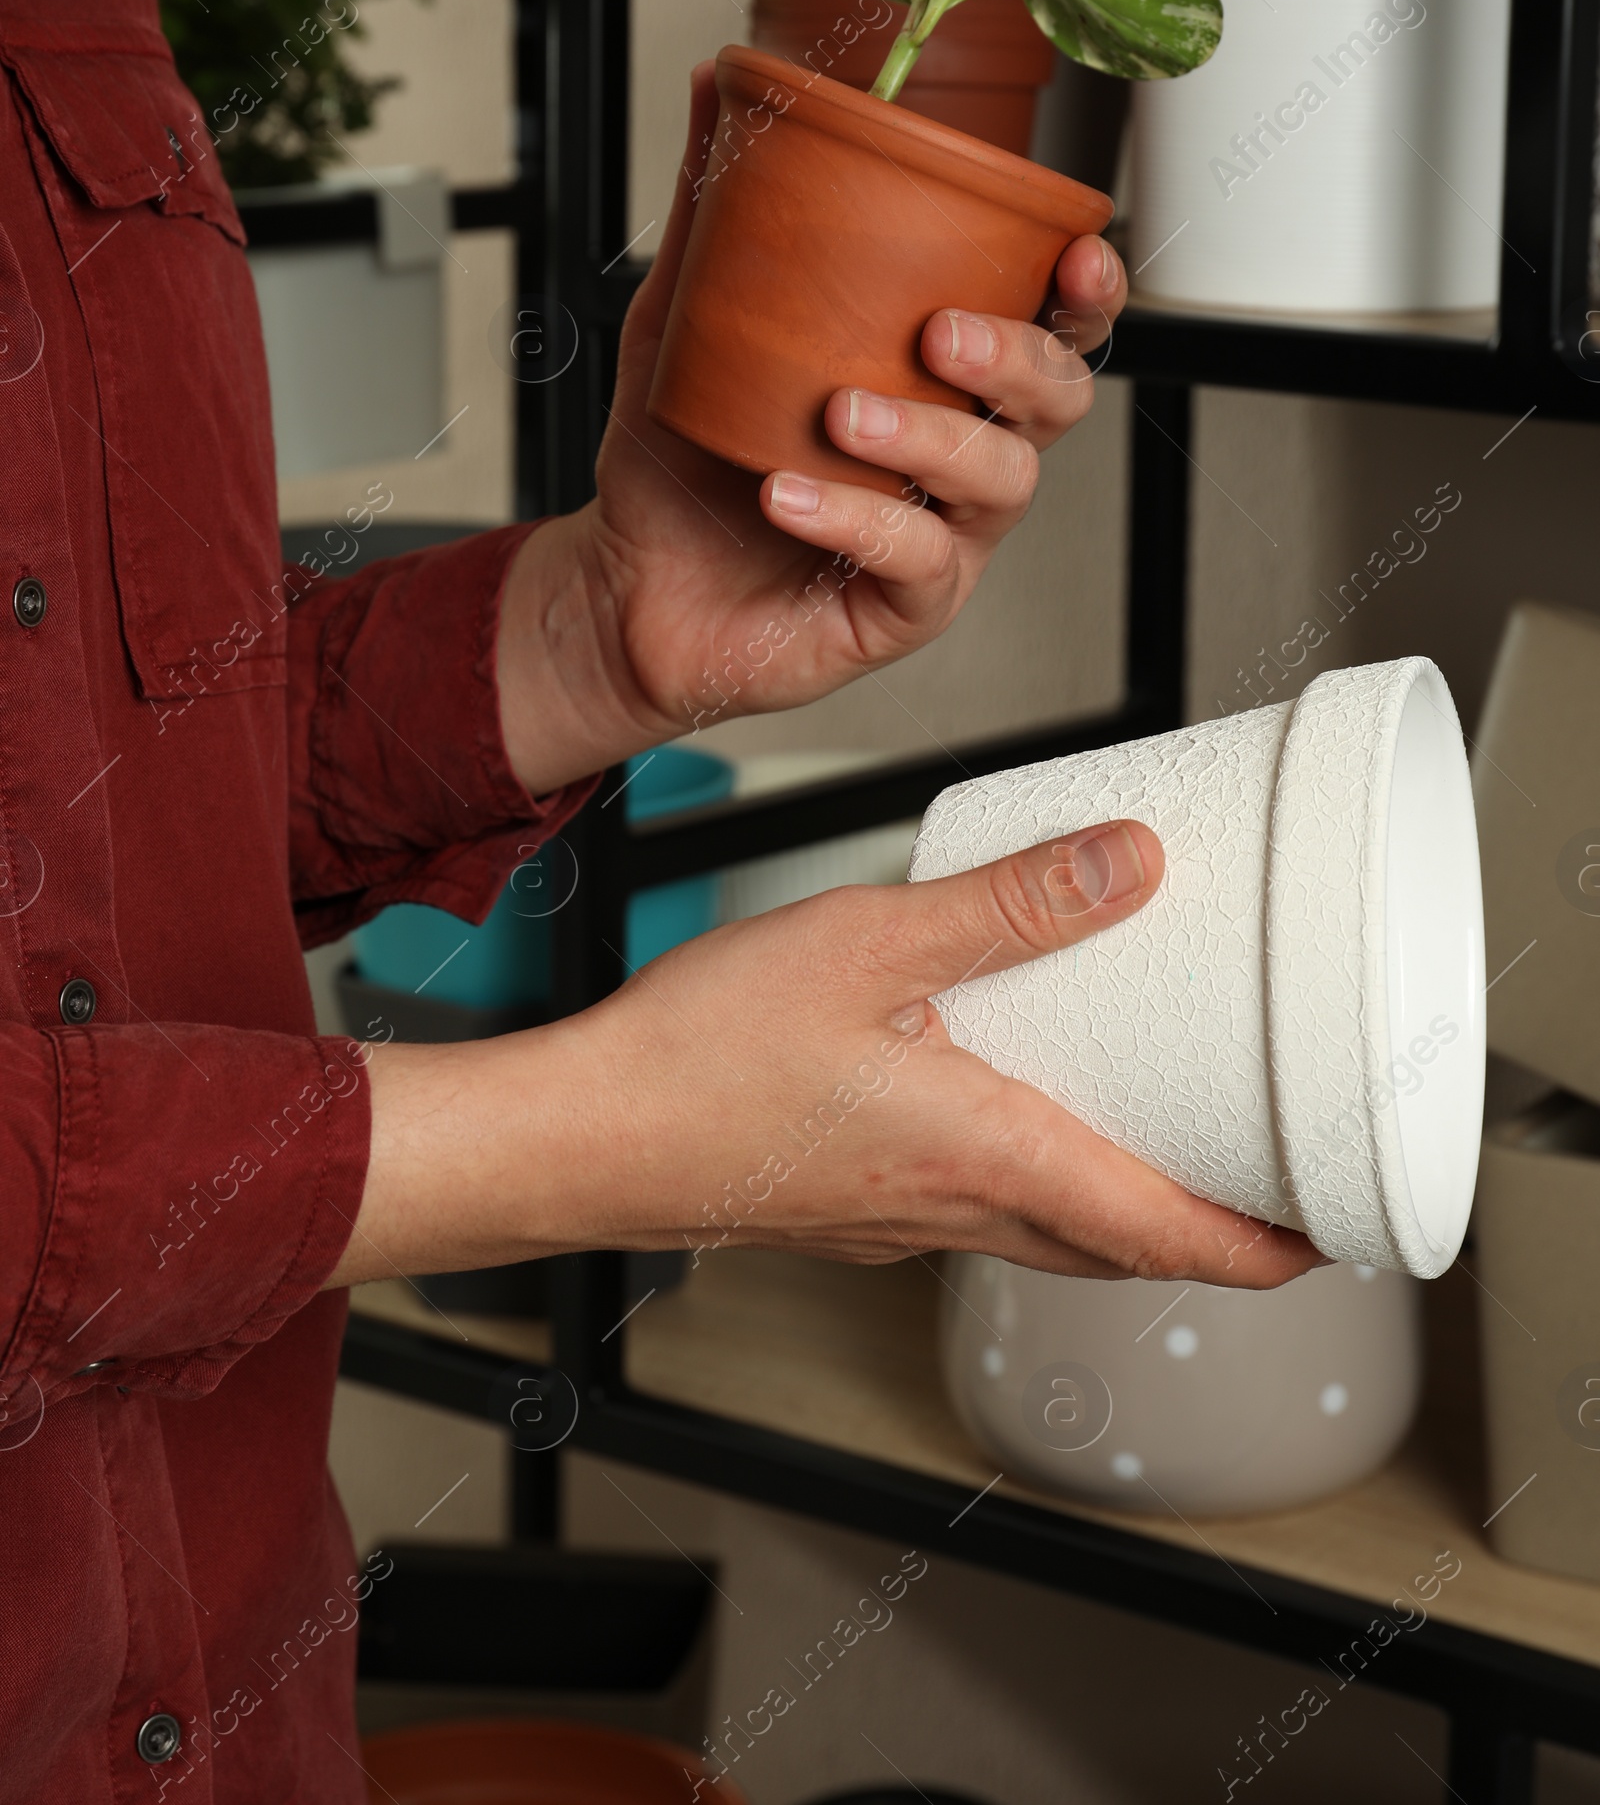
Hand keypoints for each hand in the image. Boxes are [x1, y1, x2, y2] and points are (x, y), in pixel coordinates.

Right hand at [328, 824, 1320, 1289]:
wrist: (576, 1138)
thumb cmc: (697, 1058)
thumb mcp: (868, 941)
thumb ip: (1008, 903)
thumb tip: (1131, 865)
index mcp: (984, 1159)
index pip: (1165, 1235)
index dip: (1262, 1246)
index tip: (1324, 1232)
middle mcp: (953, 1211)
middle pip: (1118, 1249)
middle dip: (1206, 1231)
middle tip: (1264, 1180)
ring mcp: (897, 1223)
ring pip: (1046, 1234)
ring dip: (1120, 1206)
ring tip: (1155, 1134)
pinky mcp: (849, 1208)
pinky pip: (976, 1212)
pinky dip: (1034, 1183)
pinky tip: (1005, 1107)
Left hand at [496, 62, 1128, 792]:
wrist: (625, 583)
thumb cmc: (684, 457)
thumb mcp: (692, 318)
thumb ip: (721, 209)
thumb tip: (720, 77)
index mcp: (943, 379)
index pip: (1052, 327)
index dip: (1088, 294)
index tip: (1078, 252)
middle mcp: (962, 454)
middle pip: (1058, 401)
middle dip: (1018, 358)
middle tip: (938, 330)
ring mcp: (944, 536)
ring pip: (998, 482)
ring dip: (929, 436)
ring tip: (841, 412)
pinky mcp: (902, 609)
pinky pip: (914, 561)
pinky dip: (854, 519)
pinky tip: (789, 493)